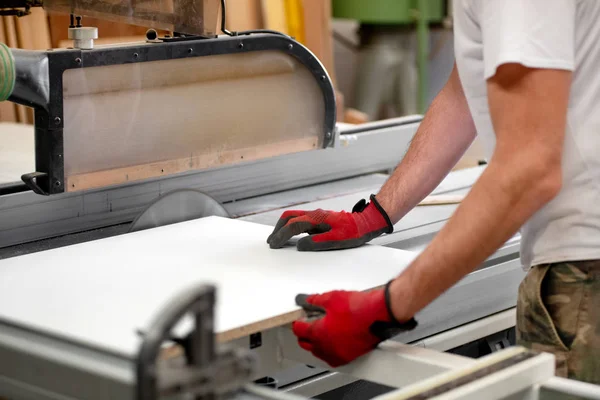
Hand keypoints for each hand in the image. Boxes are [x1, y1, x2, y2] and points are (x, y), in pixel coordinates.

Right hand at [267, 195, 392, 250]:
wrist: (366, 222)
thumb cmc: (354, 232)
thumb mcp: (336, 241)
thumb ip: (316, 243)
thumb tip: (299, 245)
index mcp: (316, 219)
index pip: (292, 226)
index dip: (281, 235)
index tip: (273, 244)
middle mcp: (314, 215)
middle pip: (289, 217)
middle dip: (277, 229)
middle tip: (271, 241)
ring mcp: (316, 215)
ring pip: (294, 216)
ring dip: (283, 226)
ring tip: (277, 237)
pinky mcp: (320, 218)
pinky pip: (300, 219)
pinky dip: (291, 225)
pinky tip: (291, 234)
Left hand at [292, 282, 416, 366]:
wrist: (378, 316)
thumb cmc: (359, 308)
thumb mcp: (332, 298)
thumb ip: (316, 300)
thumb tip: (309, 300)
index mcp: (318, 333)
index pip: (300, 331)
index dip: (297, 323)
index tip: (298, 320)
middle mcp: (326, 347)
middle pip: (306, 344)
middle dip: (304, 335)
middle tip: (305, 327)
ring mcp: (338, 354)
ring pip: (319, 353)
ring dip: (316, 345)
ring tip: (318, 335)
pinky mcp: (350, 357)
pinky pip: (333, 358)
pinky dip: (329, 352)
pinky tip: (332, 344)